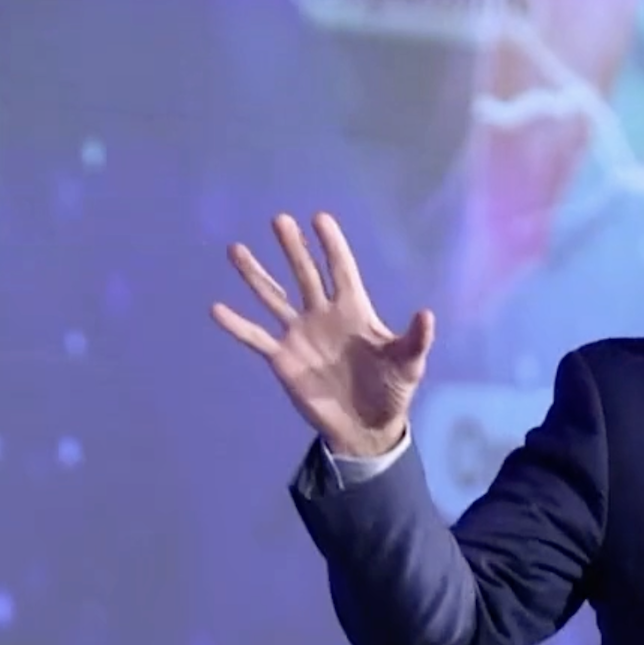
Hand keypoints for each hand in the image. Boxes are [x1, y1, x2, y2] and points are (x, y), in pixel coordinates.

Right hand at [212, 212, 435, 457]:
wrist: (366, 426)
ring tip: (236, 249)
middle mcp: (323, 315)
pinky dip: (237, 325)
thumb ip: (415, 339)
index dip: (332, 245)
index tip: (319, 217)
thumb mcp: (409, 364)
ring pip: (274, 297)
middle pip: (305, 274)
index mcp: (354, 310)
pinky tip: (217, 308)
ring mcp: (300, 334)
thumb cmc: (392, 390)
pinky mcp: (283, 358)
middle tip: (279, 219)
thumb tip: (427, 314)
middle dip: (293, 248)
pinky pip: (256, 337)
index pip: (341, 270)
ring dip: (255, 275)